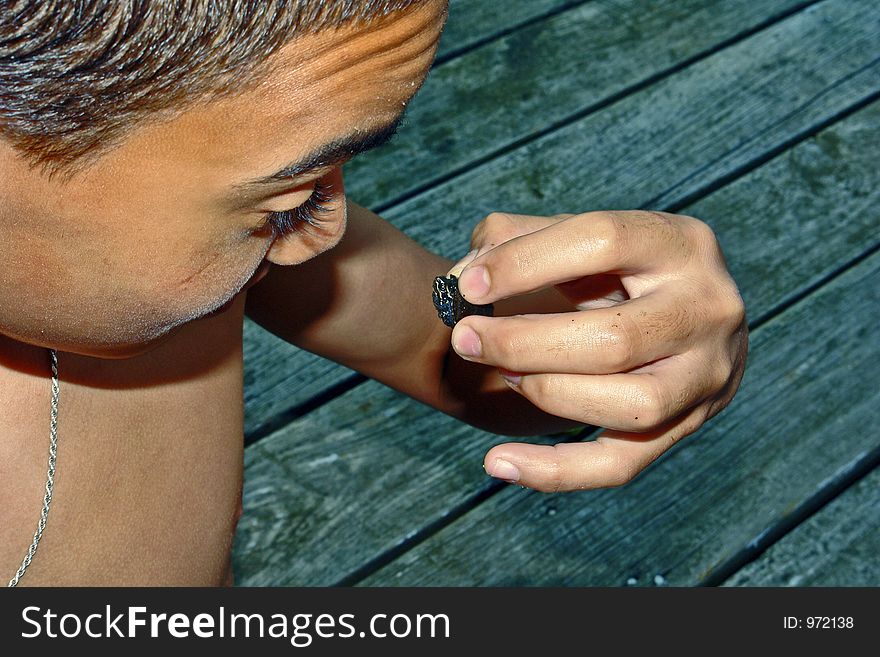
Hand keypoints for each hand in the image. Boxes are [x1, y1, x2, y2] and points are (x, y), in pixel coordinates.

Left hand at [449, 210, 747, 491]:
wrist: (685, 310)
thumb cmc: (616, 266)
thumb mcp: (578, 234)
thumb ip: (516, 238)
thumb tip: (462, 279)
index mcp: (679, 243)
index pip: (601, 242)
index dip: (525, 264)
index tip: (468, 285)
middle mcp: (707, 308)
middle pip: (616, 341)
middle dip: (524, 343)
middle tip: (465, 339)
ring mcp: (708, 374)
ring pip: (631, 405)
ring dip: (550, 394)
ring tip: (503, 375)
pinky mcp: (689, 424)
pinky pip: (622, 463)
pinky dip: (556, 472)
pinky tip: (499, 463)